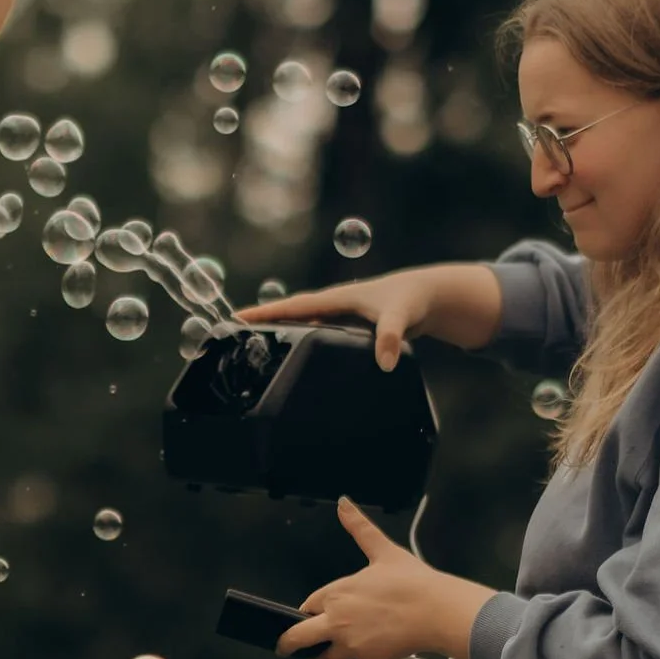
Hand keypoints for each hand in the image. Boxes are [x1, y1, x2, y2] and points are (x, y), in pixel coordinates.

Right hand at [234, 267, 436, 371]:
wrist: (428, 296)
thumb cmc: (411, 300)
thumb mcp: (401, 317)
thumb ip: (391, 338)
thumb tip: (384, 362)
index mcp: (336, 299)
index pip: (292, 306)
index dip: (264, 313)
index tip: (236, 318)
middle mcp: (332, 307)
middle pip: (289, 316)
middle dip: (261, 324)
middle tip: (231, 335)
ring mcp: (337, 318)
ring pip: (300, 327)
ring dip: (278, 335)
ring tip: (251, 351)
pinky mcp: (346, 329)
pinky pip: (315, 337)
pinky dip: (299, 345)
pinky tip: (290, 360)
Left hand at [279, 498, 493, 658]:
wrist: (436, 610)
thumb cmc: (411, 580)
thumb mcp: (382, 550)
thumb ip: (359, 527)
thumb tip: (343, 502)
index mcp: (336, 594)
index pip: (308, 606)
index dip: (307, 611)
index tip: (305, 614)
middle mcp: (336, 622)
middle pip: (299, 638)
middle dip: (288, 644)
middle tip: (282, 648)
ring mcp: (350, 646)